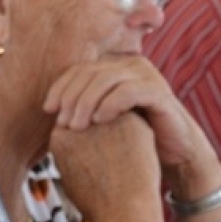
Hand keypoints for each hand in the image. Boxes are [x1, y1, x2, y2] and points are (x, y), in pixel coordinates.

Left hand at [45, 55, 220, 199]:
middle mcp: (130, 66)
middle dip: (71, 97)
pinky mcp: (159, 92)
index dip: (60, 87)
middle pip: (90, 72)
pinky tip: (99, 121)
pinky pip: (130, 91)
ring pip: (107, 79)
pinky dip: (111, 104)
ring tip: (76, 126)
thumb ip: (82, 109)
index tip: (47, 109)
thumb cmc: (134, 139)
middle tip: (61, 122)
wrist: (173, 155)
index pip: (79, 70)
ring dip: (86, 102)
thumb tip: (48, 111)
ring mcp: (146, 76)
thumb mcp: (103, 120)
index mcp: (114, 69)